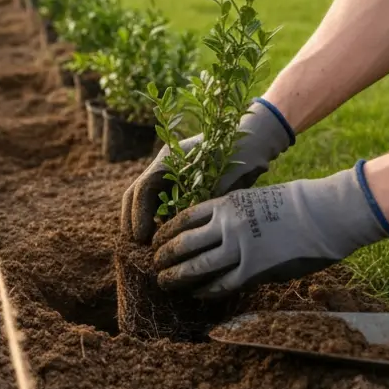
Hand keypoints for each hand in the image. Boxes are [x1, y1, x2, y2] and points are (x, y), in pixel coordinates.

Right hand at [120, 99, 294, 244]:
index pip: (142, 190)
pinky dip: (159, 220)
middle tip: (137, 247)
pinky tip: (166, 239)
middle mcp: (164, 166)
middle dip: (133, 221)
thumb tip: (183, 231)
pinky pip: (161, 204)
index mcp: (168, 160)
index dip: (139, 215)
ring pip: (146, 200)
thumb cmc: (239, 155)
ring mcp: (171, 174)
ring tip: (148, 247)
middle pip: (136, 195)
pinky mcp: (180, 184)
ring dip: (144, 222)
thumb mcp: (221, 181)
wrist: (255, 141)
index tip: (142, 238)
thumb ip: (202, 203)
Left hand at [150, 162, 388, 298]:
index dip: (166, 231)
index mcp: (225, 204)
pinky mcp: (255, 270)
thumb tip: (214, 229)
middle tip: (153, 264)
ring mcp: (240, 249)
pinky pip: (222, 284)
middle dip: (164, 256)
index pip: (183, 218)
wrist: (324, 213)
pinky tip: (196, 293)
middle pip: (183, 243)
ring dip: (176, 276)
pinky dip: (205, 290)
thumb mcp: (254, 198)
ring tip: (163, 282)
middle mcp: (227, 226)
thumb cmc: (294, 203)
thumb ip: (231, 213)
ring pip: (196, 266)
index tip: (155, 240)